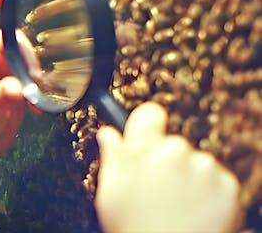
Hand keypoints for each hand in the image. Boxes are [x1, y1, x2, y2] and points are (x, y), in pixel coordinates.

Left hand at [0, 0, 24, 204]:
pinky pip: (36, 72)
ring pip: (27, 55)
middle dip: (27, 57)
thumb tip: (19, 88)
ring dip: (36, 74)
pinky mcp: (17, 80)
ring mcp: (3, 68)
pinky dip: (42, 86)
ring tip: (34, 99)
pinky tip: (38, 106)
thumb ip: (0, 100)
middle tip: (32, 83)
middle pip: (13, 39)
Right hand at [95, 102, 242, 232]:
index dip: (148, 124)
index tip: (148, 134)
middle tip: (156, 190)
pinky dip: (208, 193)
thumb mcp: (110, 190)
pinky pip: (217, 180)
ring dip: (189, 178)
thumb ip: (112, 156)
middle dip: (166, 161)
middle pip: (173, 145)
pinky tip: (193, 211)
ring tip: (175, 206)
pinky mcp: (227, 186)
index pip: (150, 114)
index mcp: (144, 149)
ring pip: (196, 163)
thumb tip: (108, 133)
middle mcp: (177, 151)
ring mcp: (205, 168)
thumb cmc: (133, 225)